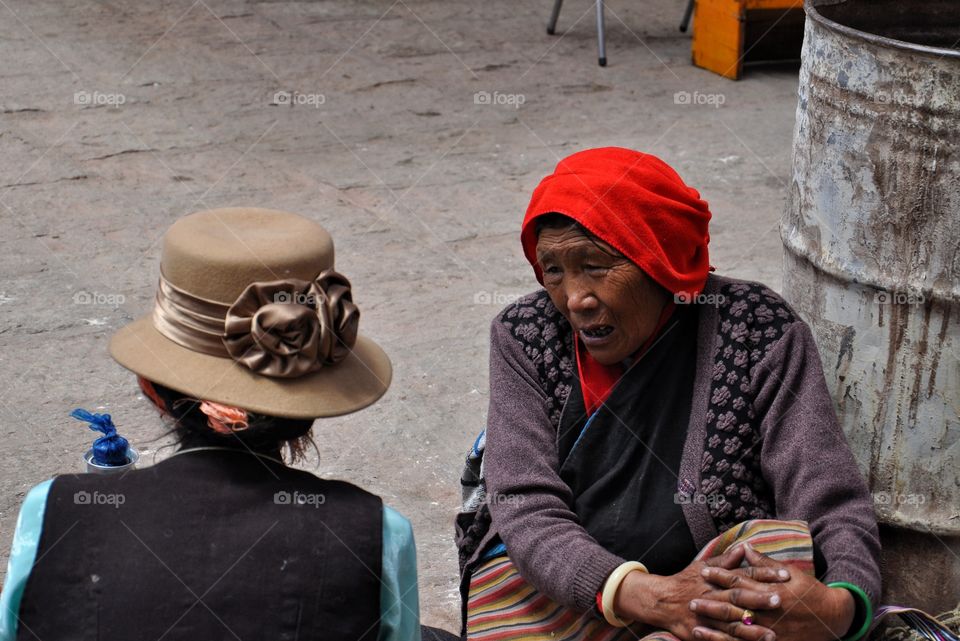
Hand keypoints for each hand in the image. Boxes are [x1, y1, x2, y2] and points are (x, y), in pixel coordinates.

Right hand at [613, 546, 784, 640]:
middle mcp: (713, 596)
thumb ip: (726, 560)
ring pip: (732, 623)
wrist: (661, 601)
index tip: (785, 573)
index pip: (744, 574)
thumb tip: (744, 547)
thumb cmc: (686, 581)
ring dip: (752, 629)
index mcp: (716, 579)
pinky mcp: (702, 633)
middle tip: (782, 600)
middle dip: (760, 599)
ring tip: (773, 634)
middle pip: (739, 597)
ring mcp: (707, 616)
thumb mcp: (703, 566)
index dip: (764, 573)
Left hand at [694, 546, 854, 640]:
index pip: (740, 581)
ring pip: (738, 629)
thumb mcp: (790, 573)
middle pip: (734, 606)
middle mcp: (769, 611)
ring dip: (716, 627)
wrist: (833, 618)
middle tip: (691, 600)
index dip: (720, 575)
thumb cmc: (811, 592)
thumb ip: (765, 563)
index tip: (703, 570)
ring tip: (696, 623)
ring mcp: (771, 630)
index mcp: (771, 591)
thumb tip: (746, 547)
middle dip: (711, 602)